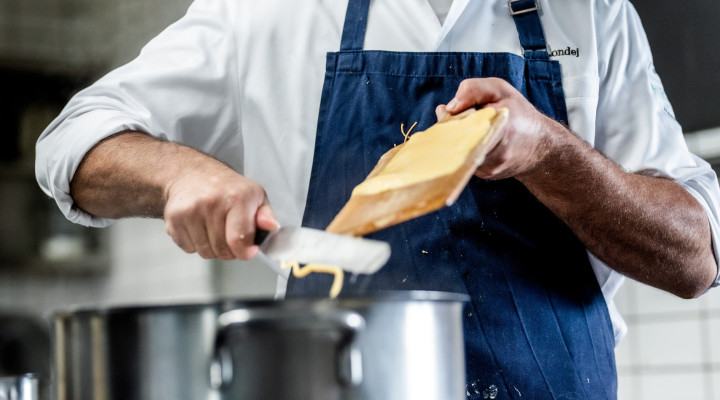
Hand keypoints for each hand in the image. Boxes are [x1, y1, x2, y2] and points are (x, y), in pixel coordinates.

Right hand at [163, 161, 277, 259]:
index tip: (248, 250)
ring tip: (214, 229)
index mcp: (236, 197)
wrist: (190, 173)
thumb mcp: (254, 195)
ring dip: (212, 248)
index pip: (239, 241)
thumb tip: (271, 227)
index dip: (245, 252)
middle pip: (223, 250)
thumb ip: (265, 215)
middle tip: (230, 236)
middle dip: (230, 250)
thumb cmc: (226, 188)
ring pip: (205, 252)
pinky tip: (199, 227)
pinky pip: (189, 249)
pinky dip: (195, 244)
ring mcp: (190, 211)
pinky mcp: (174, 218)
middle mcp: (212, 202)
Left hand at [435, 77, 559, 179]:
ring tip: (467, 130)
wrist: (541, 147)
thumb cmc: (520, 114)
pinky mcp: (486, 175)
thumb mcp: (500, 91)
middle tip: (454, 120)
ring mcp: (491, 167)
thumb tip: (447, 108)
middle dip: (451, 130)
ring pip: (459, 153)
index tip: (452, 111)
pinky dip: (463, 150)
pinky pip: (465, 161)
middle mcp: (498, 153)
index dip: (453, 118)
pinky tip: (472, 142)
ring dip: (456, 140)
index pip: (464, 125)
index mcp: (502, 127)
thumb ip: (473, 90)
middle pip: (457, 142)